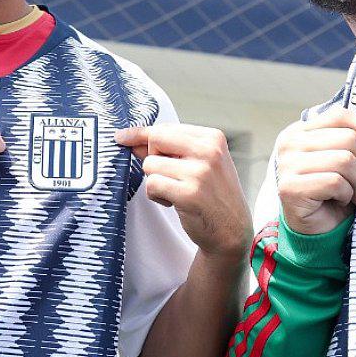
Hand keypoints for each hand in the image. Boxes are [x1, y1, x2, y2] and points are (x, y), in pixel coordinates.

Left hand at [116, 124, 249, 261]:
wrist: (232, 228)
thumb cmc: (213, 195)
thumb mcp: (198, 164)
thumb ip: (169, 150)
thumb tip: (132, 141)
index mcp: (213, 138)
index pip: (167, 128)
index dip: (143, 135)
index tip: (122, 136)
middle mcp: (209, 151)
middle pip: (156, 140)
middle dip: (152, 158)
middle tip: (168, 175)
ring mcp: (200, 172)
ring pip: (150, 165)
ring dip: (155, 181)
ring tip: (175, 191)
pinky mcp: (189, 194)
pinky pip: (152, 185)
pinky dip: (156, 196)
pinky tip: (173, 202)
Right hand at [272, 107, 355, 235]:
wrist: (317, 229)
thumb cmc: (334, 192)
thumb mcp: (344, 158)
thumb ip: (351, 140)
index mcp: (301, 130)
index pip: (340, 115)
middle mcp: (289, 143)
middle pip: (348, 138)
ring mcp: (287, 165)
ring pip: (344, 160)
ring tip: (355, 193)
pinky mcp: (290, 188)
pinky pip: (335, 182)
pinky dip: (347, 194)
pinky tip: (341, 200)